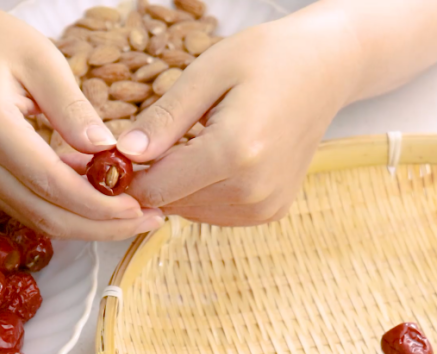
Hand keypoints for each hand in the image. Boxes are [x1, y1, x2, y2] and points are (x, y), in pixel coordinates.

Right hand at [0, 0, 163, 239]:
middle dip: (101, 225)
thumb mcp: (41, 58)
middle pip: (46, 215)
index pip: (49, 181)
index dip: (96, 203)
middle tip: (149, 218)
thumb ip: (72, 107)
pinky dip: (70, 209)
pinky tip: (102, 195)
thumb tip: (107, 150)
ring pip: (40, 220)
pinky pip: (32, 208)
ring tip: (136, 210)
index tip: (139, 205)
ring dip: (89, 223)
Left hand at [116, 11, 360, 225]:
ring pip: (188, 210)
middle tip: (146, 141)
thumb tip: (123, 154)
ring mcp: (265, 206)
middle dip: (148, 178)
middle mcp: (254, 189)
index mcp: (236, 152)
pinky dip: (198, 190)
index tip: (109, 154)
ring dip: (174, 184)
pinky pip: (212, 212)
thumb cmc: (268, 58)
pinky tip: (207, 157)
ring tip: (184, 142)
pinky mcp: (270, 211)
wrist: (327, 67)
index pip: (156, 188)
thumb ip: (163, 118)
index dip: (125, 175)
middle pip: (170, 203)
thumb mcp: (207, 72)